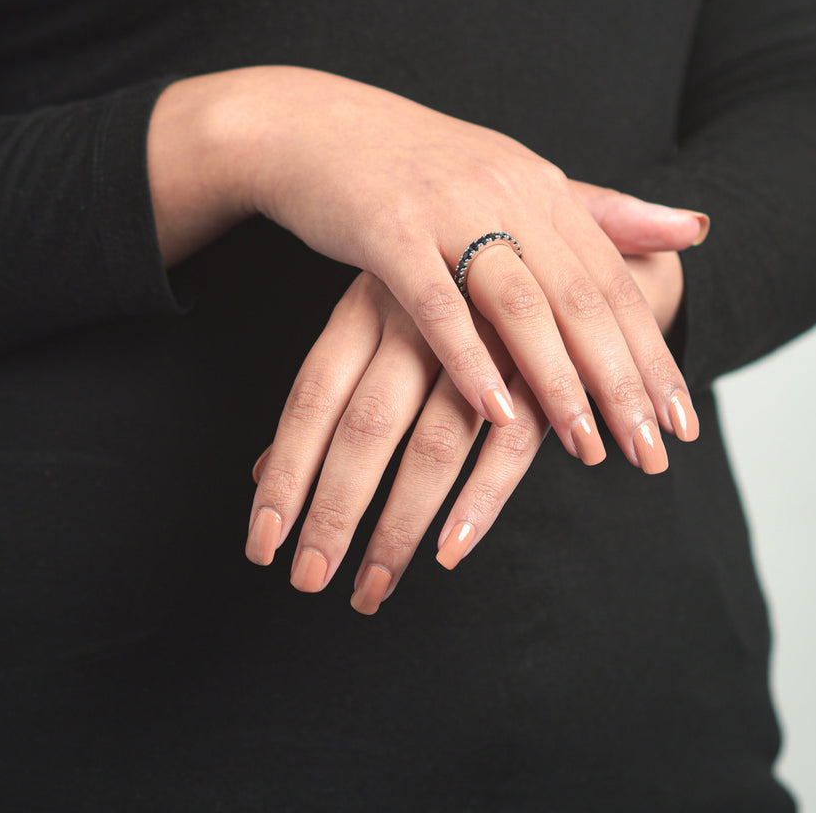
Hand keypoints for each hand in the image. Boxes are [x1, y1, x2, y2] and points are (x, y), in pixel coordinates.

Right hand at [155, 65, 703, 468]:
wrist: (315, 124)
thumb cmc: (416, 166)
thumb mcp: (516, 178)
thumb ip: (600, 211)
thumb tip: (695, 228)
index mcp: (541, 188)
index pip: (613, 282)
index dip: (650, 353)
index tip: (681, 420)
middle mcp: (506, 194)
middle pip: (581, 300)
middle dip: (623, 383)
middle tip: (653, 453)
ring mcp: (447, 210)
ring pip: (519, 305)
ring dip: (558, 382)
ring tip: (589, 448)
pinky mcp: (387, 230)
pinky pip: (435, 303)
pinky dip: (469, 356)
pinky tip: (495, 411)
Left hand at [246, 271, 548, 612]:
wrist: (556, 228)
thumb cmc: (448, 289)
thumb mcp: (376, 318)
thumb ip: (326, 397)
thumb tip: (259, 471)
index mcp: (368, 305)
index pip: (312, 396)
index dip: (286, 472)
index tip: (262, 543)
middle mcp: (417, 320)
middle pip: (365, 426)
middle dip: (334, 510)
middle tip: (309, 581)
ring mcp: (482, 341)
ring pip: (433, 443)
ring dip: (401, 523)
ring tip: (371, 587)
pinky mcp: (541, 367)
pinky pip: (509, 445)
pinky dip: (479, 500)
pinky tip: (449, 550)